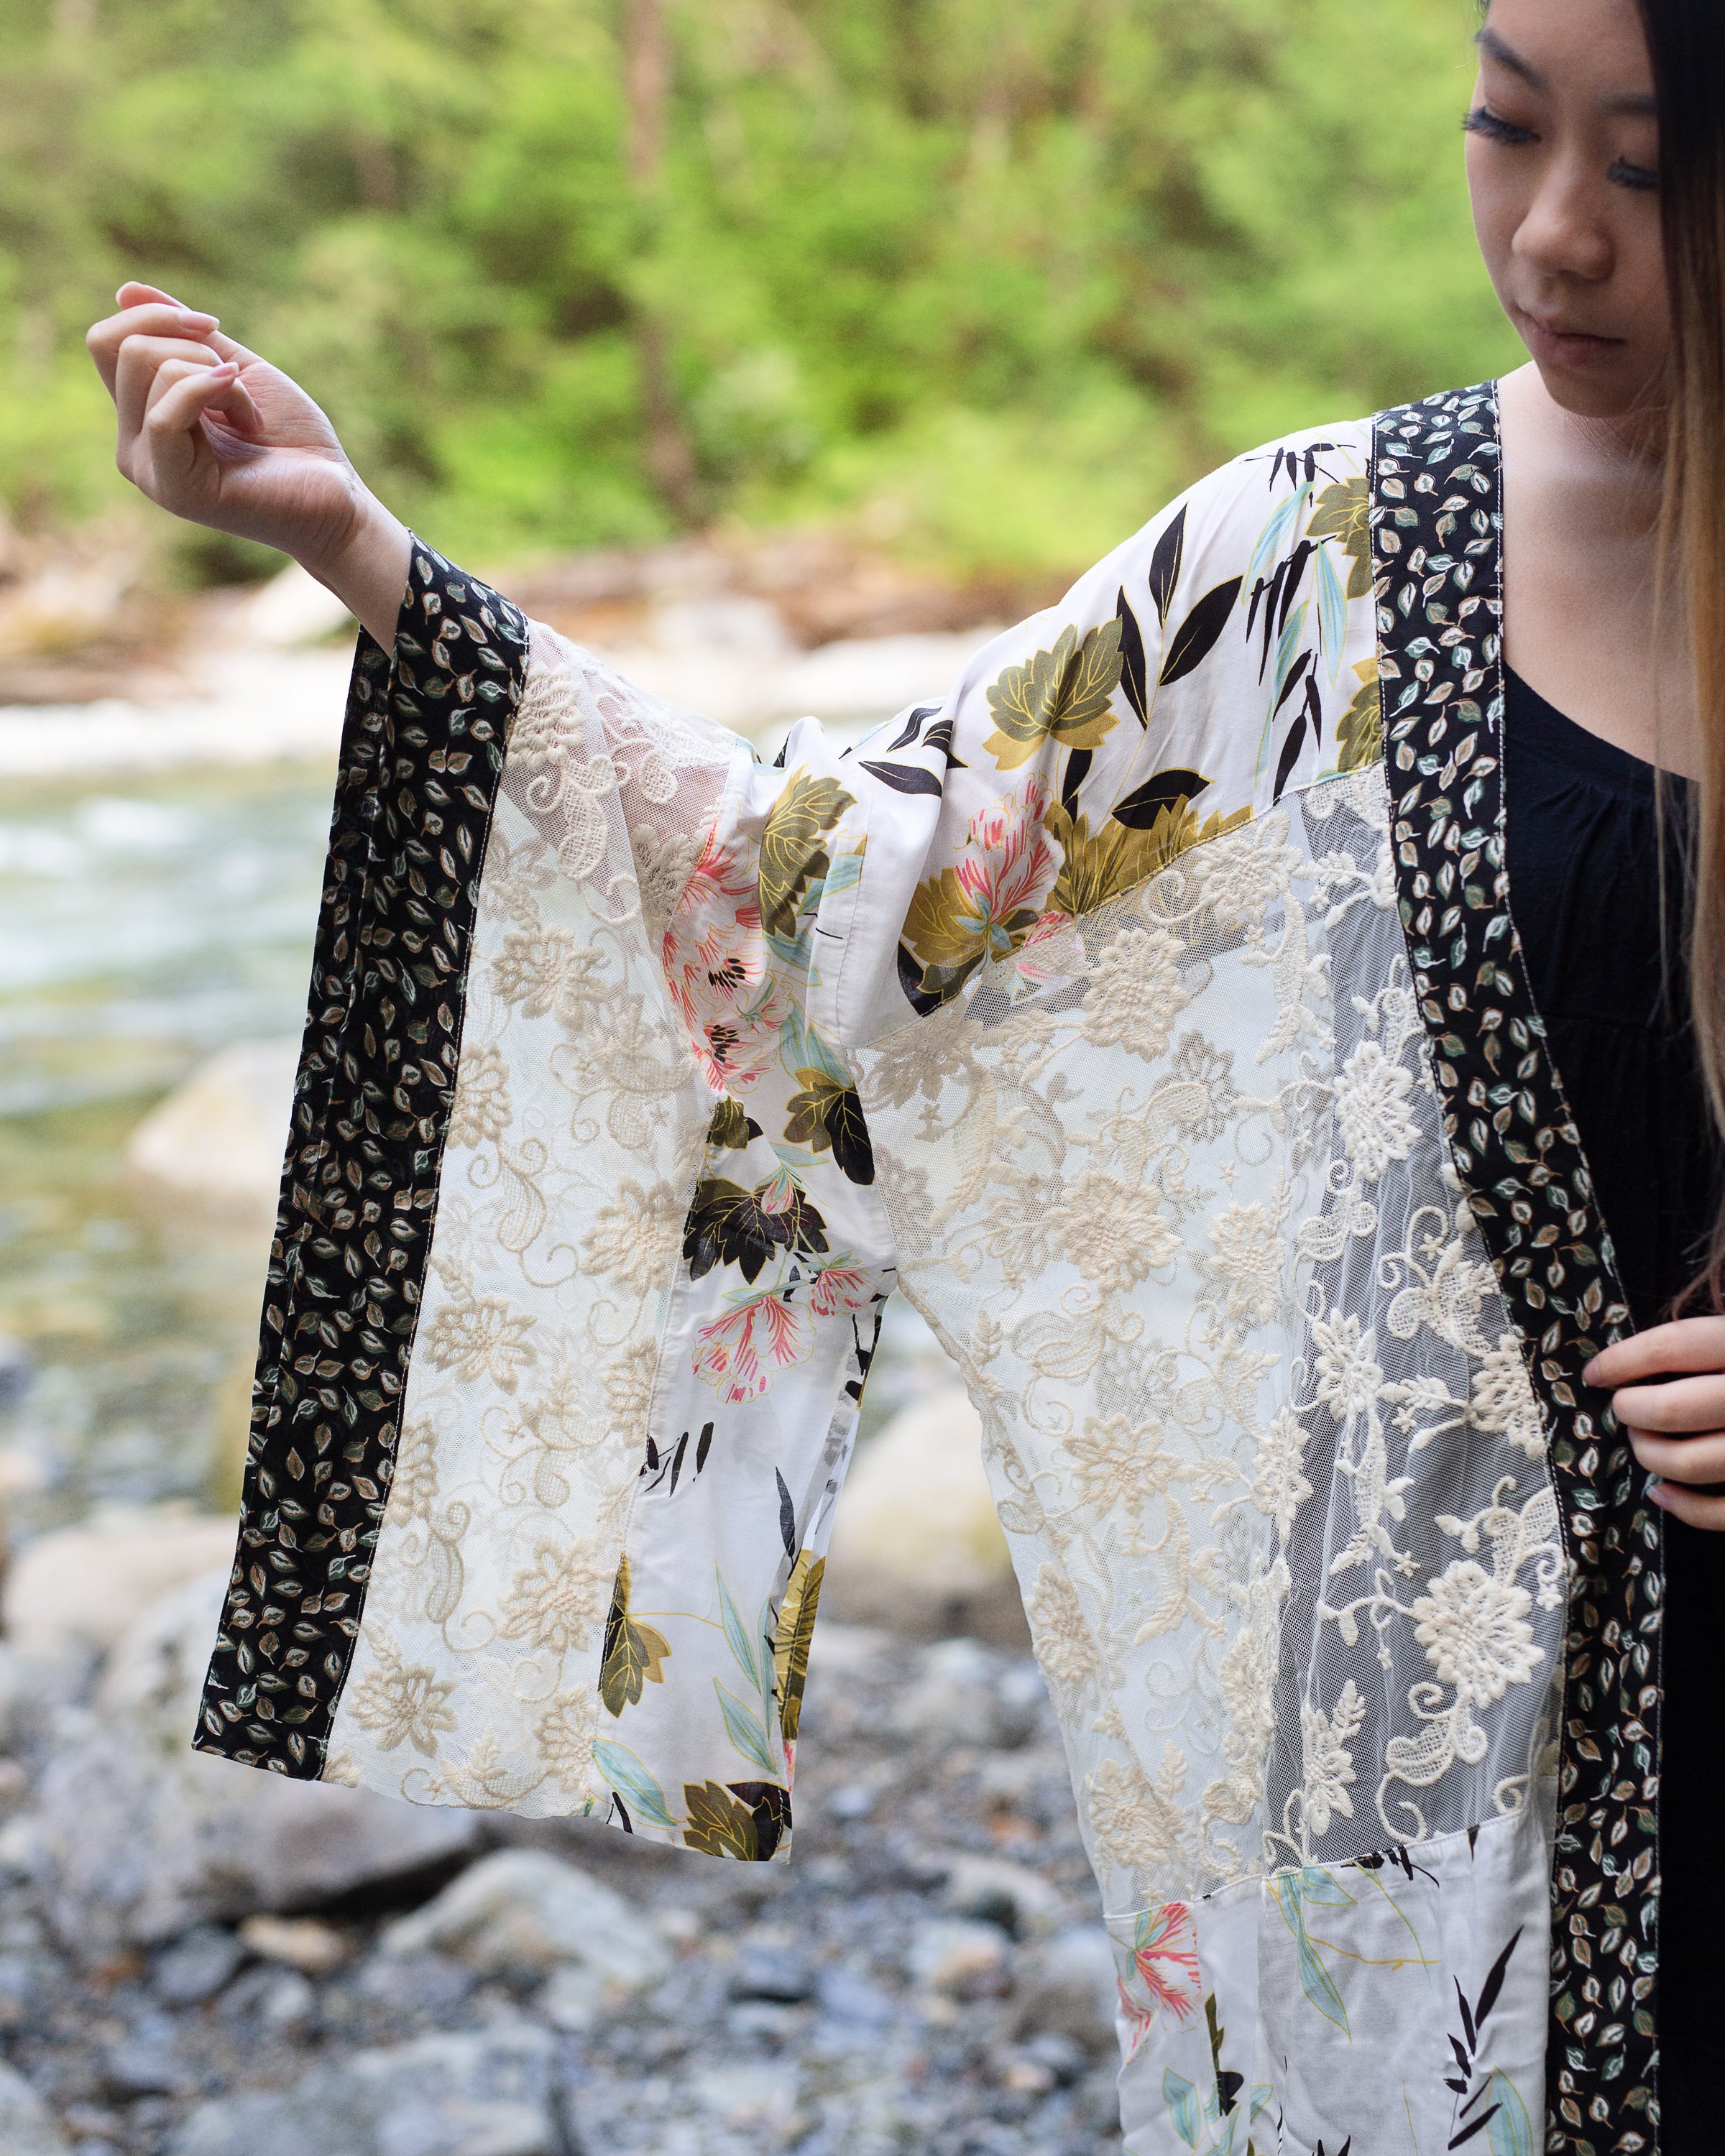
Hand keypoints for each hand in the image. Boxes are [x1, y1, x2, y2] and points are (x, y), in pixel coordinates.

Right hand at [86, 281, 409, 647]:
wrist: (336, 496)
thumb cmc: (293, 439)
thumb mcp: (236, 370)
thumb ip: (186, 337)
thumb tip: (125, 290)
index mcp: (143, 416)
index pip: (106, 343)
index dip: (155, 316)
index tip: (211, 326)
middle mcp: (135, 445)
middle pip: (125, 348)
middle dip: (194, 346)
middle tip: (238, 384)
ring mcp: (149, 469)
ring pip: (146, 368)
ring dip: (217, 375)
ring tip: (250, 418)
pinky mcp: (173, 489)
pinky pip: (164, 413)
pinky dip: (212, 392)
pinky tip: (250, 419)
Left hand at [1586, 1317, 1724, 1529]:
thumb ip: (1715, 1344)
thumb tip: (1633, 1365)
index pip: (1677, 1345)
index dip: (1626, 1358)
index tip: (1595, 1372)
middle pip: (1674, 1407)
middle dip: (1632, 1410)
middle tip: (1625, 1408)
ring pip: (1690, 1462)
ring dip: (1651, 1455)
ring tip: (1645, 1443)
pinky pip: (1721, 1512)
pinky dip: (1682, 1507)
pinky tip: (1662, 1492)